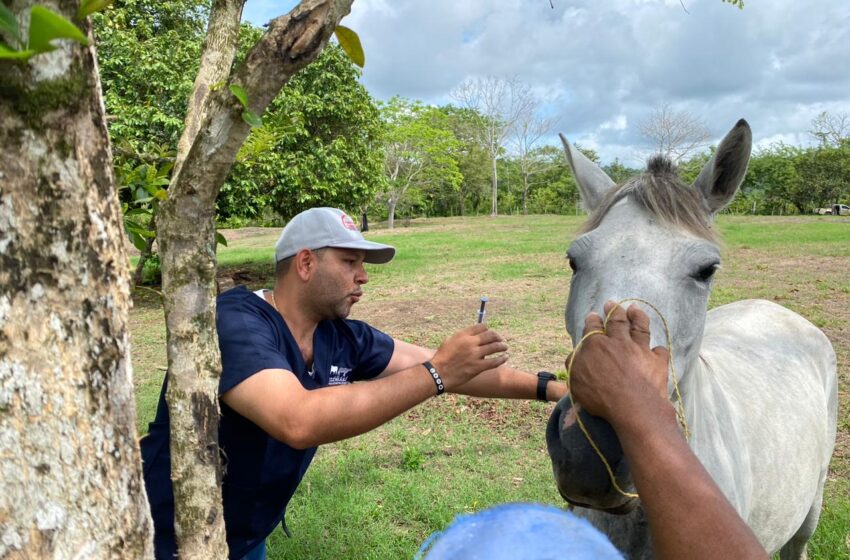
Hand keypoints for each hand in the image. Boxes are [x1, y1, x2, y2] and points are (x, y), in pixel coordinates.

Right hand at [431, 324, 508, 389]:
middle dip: (497, 336)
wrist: (438, 373)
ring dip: (502, 346)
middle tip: (501, 339)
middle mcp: (470, 343)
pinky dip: (502, 359)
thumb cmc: (442, 358)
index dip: (488, 329)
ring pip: (494, 347)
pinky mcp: (478, 367)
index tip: (490, 333)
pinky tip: (505, 357)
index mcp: (463, 335)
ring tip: (505, 347)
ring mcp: (475, 355)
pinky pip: (494, 361)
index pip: (481, 327)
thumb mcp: (450, 341)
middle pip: (490, 335)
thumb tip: (473, 335)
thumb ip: (462, 337)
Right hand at [567, 301, 669, 428]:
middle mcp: (618, 342)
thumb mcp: (576, 381)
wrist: (632, 406)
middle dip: (613, 310)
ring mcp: (639, 349)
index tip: (593, 315)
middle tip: (611, 303)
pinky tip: (657, 350)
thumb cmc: (600, 396)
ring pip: (640, 326)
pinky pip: (659, 351)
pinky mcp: (656, 361)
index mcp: (596, 345)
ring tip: (635, 309)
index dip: (592, 320)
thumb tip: (575, 353)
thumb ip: (574, 363)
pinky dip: (657, 350)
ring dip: (637, 316)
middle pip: (616, 320)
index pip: (592, 327)